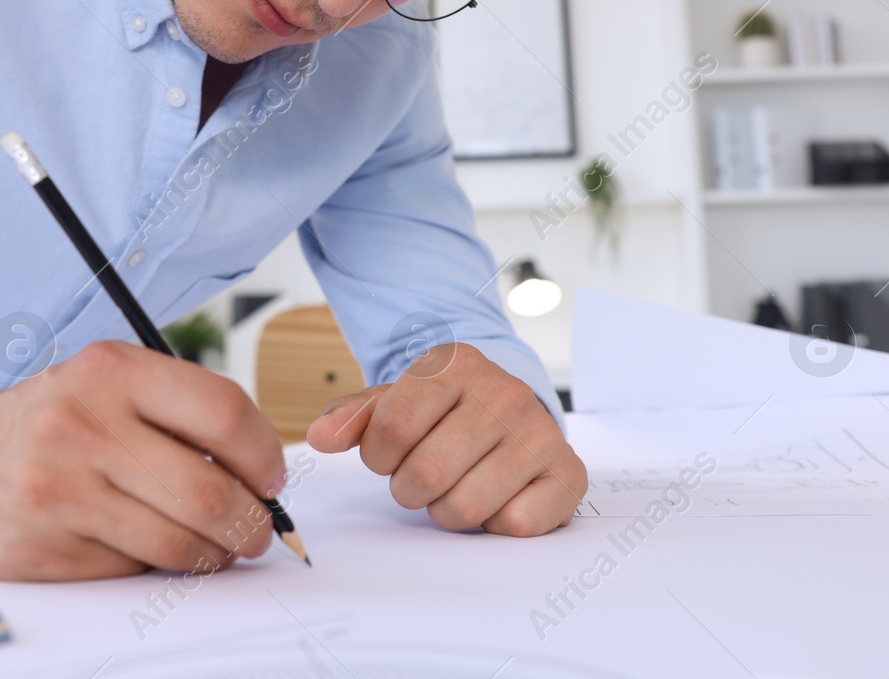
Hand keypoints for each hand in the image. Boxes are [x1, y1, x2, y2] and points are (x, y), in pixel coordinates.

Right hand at [0, 340, 287, 580]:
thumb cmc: (46, 422)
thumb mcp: (105, 383)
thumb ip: (177, 410)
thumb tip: (261, 469)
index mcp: (111, 371)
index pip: (224, 412)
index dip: (265, 454)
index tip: (272, 477)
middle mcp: (84, 425)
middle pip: (211, 491)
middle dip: (252, 522)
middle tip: (257, 530)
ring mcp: (63, 489)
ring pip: (180, 542)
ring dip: (214, 555)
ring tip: (215, 547)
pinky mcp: (49, 546)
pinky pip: (135, 569)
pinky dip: (158, 567)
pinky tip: (149, 548)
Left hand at [304, 343, 584, 535]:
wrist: (510, 409)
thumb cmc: (442, 410)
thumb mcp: (393, 400)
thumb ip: (350, 418)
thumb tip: (320, 437)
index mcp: (456, 364)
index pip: (392, 427)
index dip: (378, 456)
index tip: (389, 454)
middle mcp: (504, 392)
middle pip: (427, 473)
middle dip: (410, 489)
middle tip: (420, 478)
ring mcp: (541, 432)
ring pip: (467, 505)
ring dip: (446, 511)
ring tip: (454, 486)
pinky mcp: (568, 473)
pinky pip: (515, 524)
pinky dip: (494, 524)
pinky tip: (494, 497)